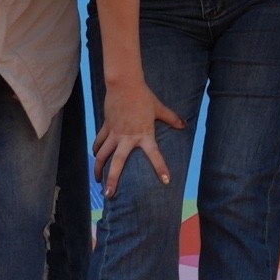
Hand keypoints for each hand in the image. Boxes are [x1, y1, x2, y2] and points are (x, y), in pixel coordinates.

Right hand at [95, 79, 181, 193]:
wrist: (124, 84)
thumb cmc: (143, 96)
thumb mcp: (159, 108)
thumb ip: (171, 118)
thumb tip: (184, 124)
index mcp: (143, 135)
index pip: (155, 155)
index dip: (161, 168)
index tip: (166, 181)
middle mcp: (127, 138)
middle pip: (117, 163)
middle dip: (112, 180)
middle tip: (109, 195)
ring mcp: (114, 133)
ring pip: (102, 155)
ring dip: (99, 169)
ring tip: (98, 181)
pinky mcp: (106, 127)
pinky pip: (99, 142)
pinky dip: (96, 151)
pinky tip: (95, 158)